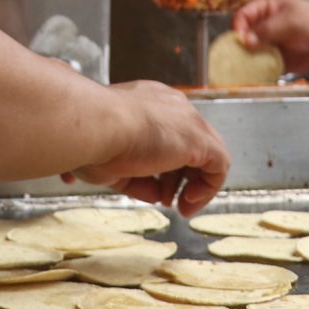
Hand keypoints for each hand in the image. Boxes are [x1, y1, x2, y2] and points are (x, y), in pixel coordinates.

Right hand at [67, 80, 230, 214]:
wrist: (95, 126)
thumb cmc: (90, 141)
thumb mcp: (111, 164)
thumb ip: (135, 177)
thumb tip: (155, 193)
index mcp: (145, 103)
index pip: (164, 136)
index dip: (161, 166)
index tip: (153, 187)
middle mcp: (170, 106)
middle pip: (187, 144)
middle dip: (178, 176)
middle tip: (166, 199)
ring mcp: (187, 120)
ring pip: (207, 153)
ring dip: (194, 184)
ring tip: (180, 206)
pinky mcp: (200, 138)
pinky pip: (219, 165)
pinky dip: (208, 187)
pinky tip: (187, 200)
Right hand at [233, 0, 308, 73]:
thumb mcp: (291, 21)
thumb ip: (268, 29)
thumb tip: (246, 40)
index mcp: (264, 8)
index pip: (242, 17)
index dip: (238, 29)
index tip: (241, 42)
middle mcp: (262, 25)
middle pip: (241, 37)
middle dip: (239, 48)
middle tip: (239, 59)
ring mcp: (268, 43)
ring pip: (248, 53)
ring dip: (246, 62)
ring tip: (246, 69)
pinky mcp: (274, 59)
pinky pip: (260, 66)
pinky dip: (257, 71)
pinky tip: (257, 75)